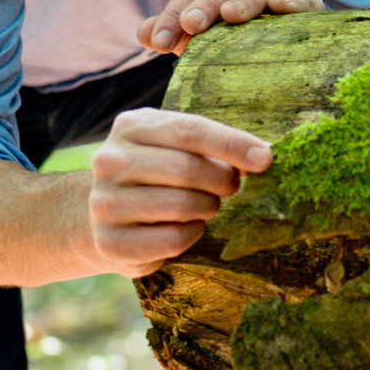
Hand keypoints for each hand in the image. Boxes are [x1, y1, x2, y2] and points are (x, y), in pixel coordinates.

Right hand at [89, 107, 271, 277]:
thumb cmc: (156, 174)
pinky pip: (172, 240)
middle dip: (221, 180)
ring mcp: (105, 202)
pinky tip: (187, 227)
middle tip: (230, 187)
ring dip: (207, 208)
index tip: (264, 157)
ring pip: (181, 206)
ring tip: (205, 206)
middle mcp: (109, 161)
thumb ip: (210, 145)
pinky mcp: (110, 242)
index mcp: (130, 126)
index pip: (189, 130)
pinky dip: (191, 235)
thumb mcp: (174, 146)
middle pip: (187, 168)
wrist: (106, 215)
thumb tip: (260, 155)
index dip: (231, 144)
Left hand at [137, 0, 323, 56]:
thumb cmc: (235, 31)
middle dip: (206, 4)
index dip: (174, 10)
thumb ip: (172, 29)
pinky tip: (278, 7)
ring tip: (230, 16)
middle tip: (189, 26)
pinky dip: (290, 0)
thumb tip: (144, 34)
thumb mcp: (200, 30)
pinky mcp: (308, 1)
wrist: (284, 39)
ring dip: (245, 0)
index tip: (160, 40)